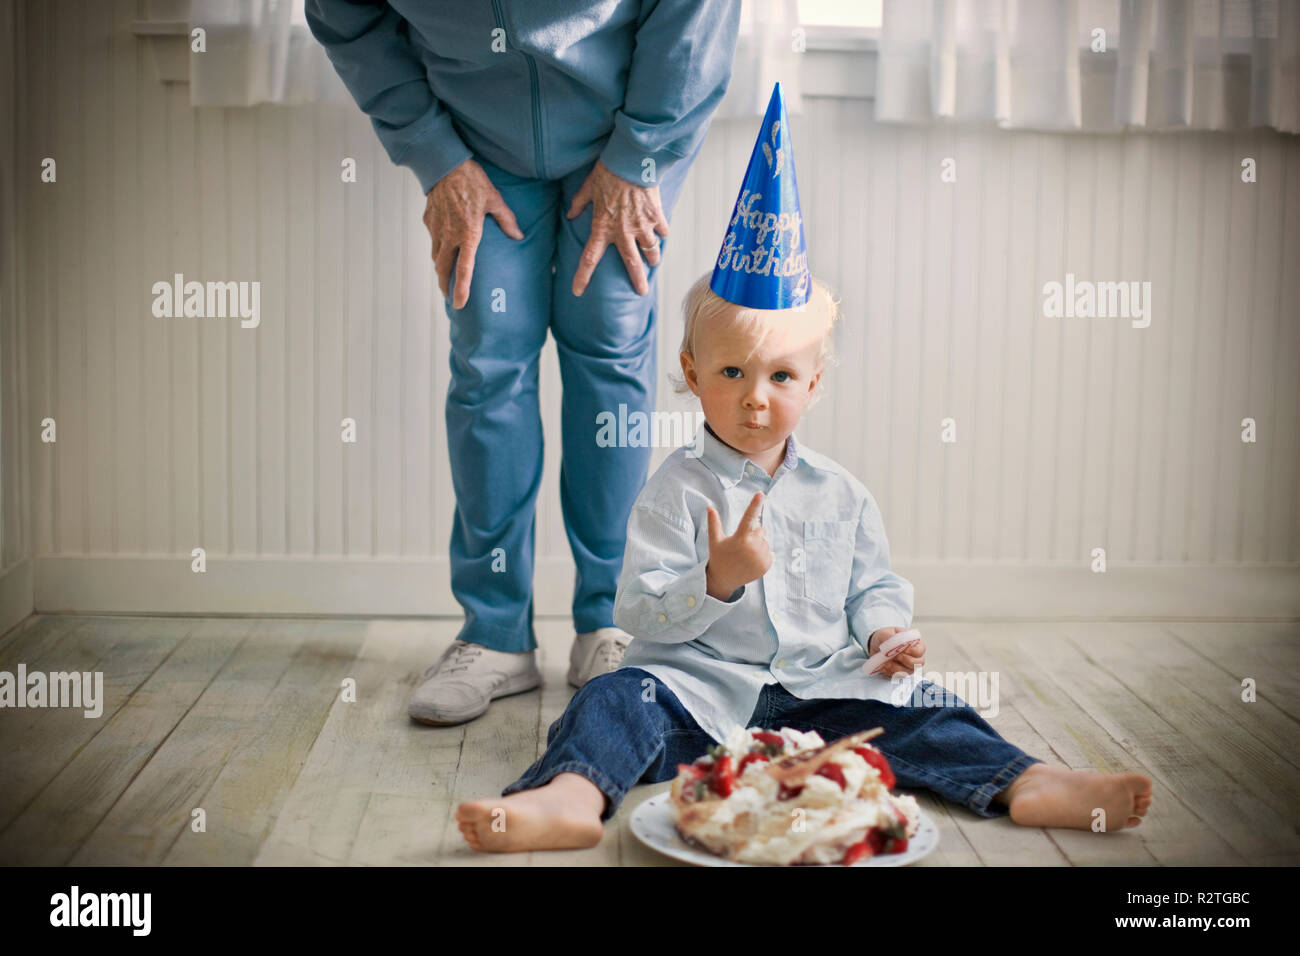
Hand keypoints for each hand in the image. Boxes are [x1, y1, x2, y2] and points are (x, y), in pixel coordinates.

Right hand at [425, 158, 523, 309]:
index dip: (461, 289)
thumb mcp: (494, 200)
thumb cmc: (472, 181)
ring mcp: (436, 229)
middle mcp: (449, 236)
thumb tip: (518, 235)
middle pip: (443, 269)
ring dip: (440, 269)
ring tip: (444, 277)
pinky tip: (442, 249)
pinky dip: (437, 250)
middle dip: (445, 285)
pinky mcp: (428, 220)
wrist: (445, 164)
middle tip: (449, 296)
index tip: (459, 304)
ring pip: (435, 256)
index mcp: (468, 234)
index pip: (464, 270)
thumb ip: (507, 220)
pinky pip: (432, 240)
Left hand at [566, 159, 669, 296]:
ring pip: (651, 251)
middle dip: (637, 281)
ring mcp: (642, 226)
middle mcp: (623, 232)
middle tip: (642, 292)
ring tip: (653, 260)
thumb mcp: (588, 187)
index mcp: (602, 227)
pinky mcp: (656, 216)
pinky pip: (662, 232)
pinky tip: (661, 233)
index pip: (589, 258)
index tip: (577, 291)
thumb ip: (579, 203)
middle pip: (631, 264)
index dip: (582, 277)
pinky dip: (662, 233)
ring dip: (652, 257)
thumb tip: (570, 214)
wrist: (632, 160)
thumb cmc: (608, 171)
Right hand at [704, 492, 771, 600]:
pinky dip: (762, 554)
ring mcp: (760, 557)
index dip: (755, 504)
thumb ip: (714, 523)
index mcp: (740, 539)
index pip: (748, 517)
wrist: (724, 580)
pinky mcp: (767, 565)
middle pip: (761, 529)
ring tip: (745, 554)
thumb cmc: (719, 557)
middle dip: (753, 532)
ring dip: (758, 544)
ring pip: (765, 541)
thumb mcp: (715, 540)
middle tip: (741, 543)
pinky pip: (770, 552)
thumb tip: (709, 507)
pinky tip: (751, 560)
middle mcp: (752, 547)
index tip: (761, 494)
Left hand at [869, 627, 925, 677]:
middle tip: (894, 656)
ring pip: (908, 671)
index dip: (912, 651)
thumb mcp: (884, 633)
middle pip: (918, 663)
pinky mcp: (900, 672)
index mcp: (914, 643)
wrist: (876, 646)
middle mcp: (914, 655)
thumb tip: (893, 640)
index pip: (920, 650)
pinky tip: (884, 666)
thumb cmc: (884, 638)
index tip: (901, 649)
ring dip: (896, 667)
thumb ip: (889, 635)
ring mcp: (908, 665)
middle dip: (905, 660)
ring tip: (886, 662)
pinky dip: (890, 672)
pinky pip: (898, 676)